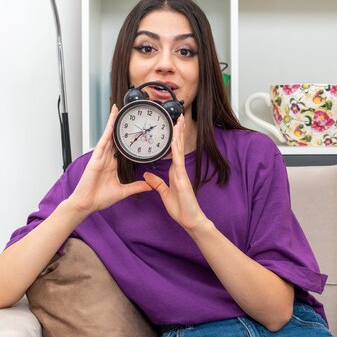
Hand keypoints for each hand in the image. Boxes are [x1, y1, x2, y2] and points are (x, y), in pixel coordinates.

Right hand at [68, 105, 150, 213]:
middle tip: (126, 111)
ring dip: (112, 122)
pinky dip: (107, 131)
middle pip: (114, 137)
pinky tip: (112, 122)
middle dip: (119, 124)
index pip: (121, 146)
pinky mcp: (96, 158)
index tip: (134, 128)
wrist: (87, 204)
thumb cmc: (100, 198)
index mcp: (112, 163)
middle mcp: (106, 158)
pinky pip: (103, 141)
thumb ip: (136, 187)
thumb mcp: (123, 191)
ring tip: (117, 109)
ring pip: (108, 135)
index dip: (126, 136)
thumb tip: (150, 185)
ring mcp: (100, 156)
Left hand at [143, 115, 206, 229]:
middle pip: (178, 147)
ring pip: (179, 151)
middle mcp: (179, 170)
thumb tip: (147, 174)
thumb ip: (157, 183)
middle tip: (178, 117)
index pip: (173, 151)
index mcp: (175, 172)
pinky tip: (174, 141)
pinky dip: (176, 151)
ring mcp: (182, 173)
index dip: (173, 138)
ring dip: (179, 136)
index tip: (172, 126)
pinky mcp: (183, 179)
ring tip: (179, 122)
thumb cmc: (181, 208)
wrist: (190, 219)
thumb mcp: (164, 193)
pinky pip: (178, 163)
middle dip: (178, 132)